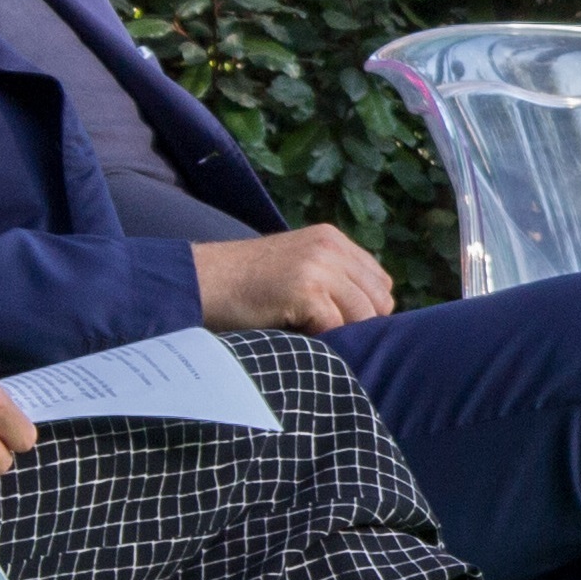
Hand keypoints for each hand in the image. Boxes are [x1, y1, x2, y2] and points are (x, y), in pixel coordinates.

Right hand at [193, 226, 393, 333]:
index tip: (339, 323)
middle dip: (359, 325)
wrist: (200, 281)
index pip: (380, 282)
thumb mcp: (296, 266)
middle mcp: (330, 247)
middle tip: (324, 335)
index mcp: (332, 239)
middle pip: (379, 301)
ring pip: (363, 317)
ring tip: (309, 335)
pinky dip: (322, 340)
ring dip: (340, 334)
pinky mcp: (306, 289)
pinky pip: (337, 327)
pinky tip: (296, 336)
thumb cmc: (243, 285)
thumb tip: (371, 316)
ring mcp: (319, 266)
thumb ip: (333, 279)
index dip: (366, 309)